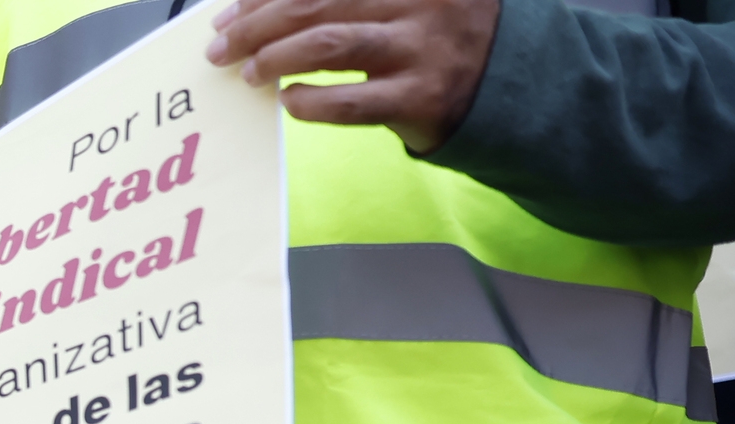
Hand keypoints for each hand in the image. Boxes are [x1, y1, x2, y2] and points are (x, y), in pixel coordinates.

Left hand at [208, 0, 496, 150]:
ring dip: (274, 58)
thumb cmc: (436, 33)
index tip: (228, 9)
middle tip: (221, 45)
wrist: (513, 81)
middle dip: (256, 24)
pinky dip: (309, 102)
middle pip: (317, 2)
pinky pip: (350, 101)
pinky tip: (288, 102)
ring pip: (328, 44)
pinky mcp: (423, 97)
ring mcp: (424, 47)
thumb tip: (264, 7)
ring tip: (248, 73)